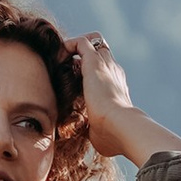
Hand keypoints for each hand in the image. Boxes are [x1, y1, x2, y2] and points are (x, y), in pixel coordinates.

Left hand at [73, 36, 180, 169]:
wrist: (122, 126)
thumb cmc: (114, 136)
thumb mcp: (103, 133)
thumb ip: (97, 131)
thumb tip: (93, 139)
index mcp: (117, 88)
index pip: (105, 71)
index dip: (90, 73)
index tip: (76, 82)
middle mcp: (114, 72)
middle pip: (101, 51)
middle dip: (84, 56)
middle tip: (68, 69)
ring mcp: (106, 65)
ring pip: (92, 41)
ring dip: (75, 48)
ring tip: (60, 61)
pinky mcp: (95, 62)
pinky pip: (80, 42)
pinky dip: (68, 47)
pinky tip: (58, 60)